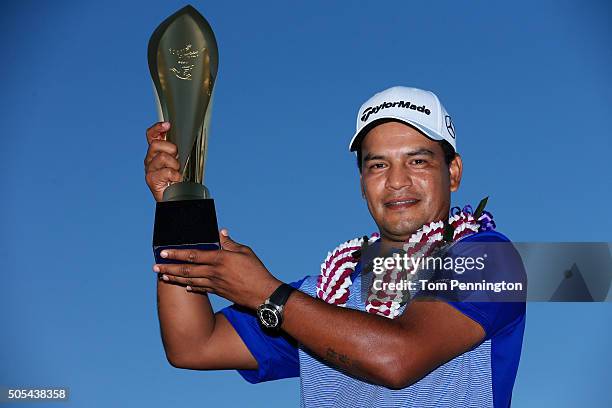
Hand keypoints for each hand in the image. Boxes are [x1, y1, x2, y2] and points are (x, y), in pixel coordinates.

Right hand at [144, 121, 181, 201]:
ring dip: (174, 164)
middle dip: (171, 149)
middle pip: (156, 144)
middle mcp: (150, 159)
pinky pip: (166, 171)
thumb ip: (177, 149)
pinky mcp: (151, 179)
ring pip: (162, 157)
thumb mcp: (179, 160)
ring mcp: (149, 169)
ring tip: (176, 172)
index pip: (151, 135)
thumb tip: (185, 136)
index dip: (157, 128)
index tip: (167, 125)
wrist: (175, 197)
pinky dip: (175, 175)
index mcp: (156, 152)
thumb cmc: (177, 178)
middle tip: (177, 159)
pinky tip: (176, 180)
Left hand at [153, 229, 282, 309]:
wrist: (263, 294)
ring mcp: (215, 284)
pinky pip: (200, 288)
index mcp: (220, 259)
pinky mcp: (218, 292)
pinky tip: (183, 285)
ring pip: (189, 280)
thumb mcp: (245, 252)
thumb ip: (230, 243)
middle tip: (155, 267)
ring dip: (174, 278)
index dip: (176, 254)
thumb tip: (220, 232)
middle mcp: (214, 272)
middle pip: (186, 270)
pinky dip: (190, 286)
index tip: (164, 253)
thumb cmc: (256, 270)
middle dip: (169, 268)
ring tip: (162, 276)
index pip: (193, 255)